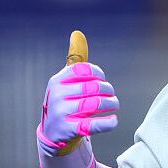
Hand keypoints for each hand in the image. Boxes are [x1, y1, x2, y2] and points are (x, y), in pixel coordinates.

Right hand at [37, 30, 118, 157]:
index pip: (85, 70)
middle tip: (112, 96)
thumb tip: (77, 33)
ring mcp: (61, 112)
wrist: (53, 133)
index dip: (99, 74)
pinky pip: (92, 125)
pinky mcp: (68, 130)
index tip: (102, 79)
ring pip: (95, 104)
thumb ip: (76, 60)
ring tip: (114, 105)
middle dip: (108, 91)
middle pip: (93, 87)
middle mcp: (57, 94)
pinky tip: (113, 121)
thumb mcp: (67, 81)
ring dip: (111, 104)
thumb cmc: (65, 102)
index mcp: (58, 79)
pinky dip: (107, 123)